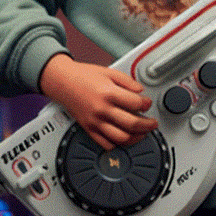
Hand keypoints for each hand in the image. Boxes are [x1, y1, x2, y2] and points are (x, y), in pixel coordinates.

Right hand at [39, 53, 157, 150]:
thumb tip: (141, 91)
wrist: (63, 82)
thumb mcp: (110, 72)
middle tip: (153, 123)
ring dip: (136, 138)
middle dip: (147, 125)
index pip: (136, 104)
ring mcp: (95, 122)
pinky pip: (105, 143)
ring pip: (121, 138)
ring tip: (143, 133)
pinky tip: (125, 138)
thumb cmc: (84, 76)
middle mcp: (102, 110)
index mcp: (109, 93)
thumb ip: (128, 82)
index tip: (148, 103)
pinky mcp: (89, 129)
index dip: (147, 104)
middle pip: (132, 124)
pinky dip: (118, 144)